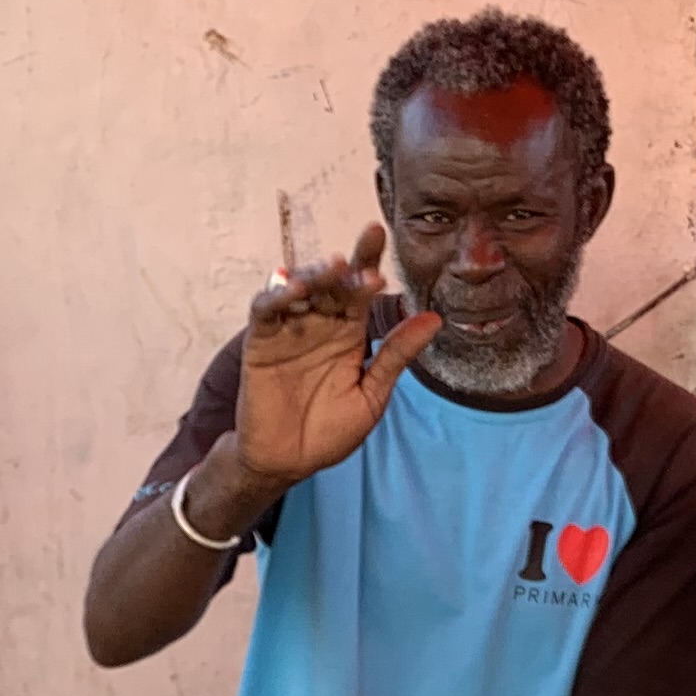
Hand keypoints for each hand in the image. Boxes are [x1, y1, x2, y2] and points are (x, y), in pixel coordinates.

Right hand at [232, 225, 438, 490]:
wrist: (289, 461)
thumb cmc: (329, 431)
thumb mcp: (372, 394)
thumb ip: (396, 355)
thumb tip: (434, 318)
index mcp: (348, 332)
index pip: (360, 288)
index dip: (369, 260)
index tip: (381, 234)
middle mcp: (320, 323)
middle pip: (332, 282)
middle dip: (347, 264)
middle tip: (366, 248)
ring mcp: (289, 330)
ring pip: (300, 288)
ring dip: (316, 274)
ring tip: (335, 267)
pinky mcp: (261, 342)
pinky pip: (266, 310)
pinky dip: (277, 295)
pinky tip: (295, 290)